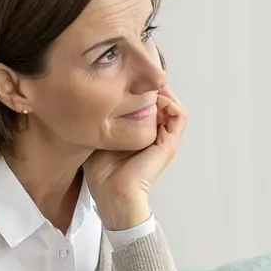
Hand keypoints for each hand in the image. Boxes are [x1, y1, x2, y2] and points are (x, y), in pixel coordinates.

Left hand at [84, 87, 186, 229]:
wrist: (113, 195)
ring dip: (164, 93)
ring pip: (174, 107)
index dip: (144, 90)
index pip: (150, 106)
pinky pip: (179, 116)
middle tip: (140, 76)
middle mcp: (157, 136)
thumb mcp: (100, 139)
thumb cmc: (102, 173)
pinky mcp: (169, 144)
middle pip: (164, 103)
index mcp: (142, 136)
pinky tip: (155, 97)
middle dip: (154, 87)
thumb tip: (91, 101)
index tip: (129, 79)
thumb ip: (103, 122)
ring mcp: (166, 140)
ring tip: (149, 84)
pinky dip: (171, 103)